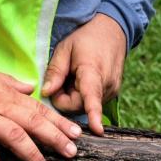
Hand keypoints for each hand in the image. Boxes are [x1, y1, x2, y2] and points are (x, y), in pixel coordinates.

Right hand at [0, 50, 81, 160]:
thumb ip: (11, 83)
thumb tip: (31, 87)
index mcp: (7, 95)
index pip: (39, 110)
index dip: (59, 122)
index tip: (76, 133)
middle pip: (33, 123)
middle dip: (55, 138)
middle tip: (71, 153)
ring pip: (14, 136)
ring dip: (30, 153)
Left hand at [42, 13, 125, 135]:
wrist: (113, 31)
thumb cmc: (86, 37)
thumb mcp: (65, 48)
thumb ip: (55, 72)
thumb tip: (46, 94)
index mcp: (93, 72)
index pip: (91, 98)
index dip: (93, 115)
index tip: (97, 130)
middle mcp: (106, 86)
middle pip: (78, 106)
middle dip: (64, 98)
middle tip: (61, 78)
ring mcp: (112, 91)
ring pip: (84, 105)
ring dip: (74, 96)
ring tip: (74, 76)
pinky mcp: (113, 94)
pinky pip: (92, 102)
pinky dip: (83, 95)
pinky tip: (82, 80)